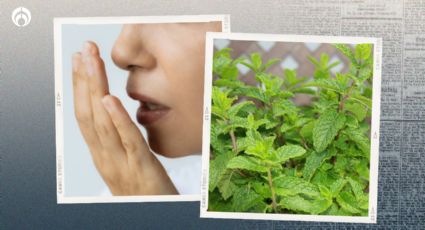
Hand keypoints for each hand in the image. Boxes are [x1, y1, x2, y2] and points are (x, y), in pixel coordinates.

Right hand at [72, 41, 176, 194]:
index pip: (86, 114)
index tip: (80, 60)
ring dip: (95, 88)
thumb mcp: (127, 161)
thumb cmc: (144, 190)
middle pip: (88, 112)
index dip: (80, 86)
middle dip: (84, 79)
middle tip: (84, 49)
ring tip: (91, 61)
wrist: (154, 216)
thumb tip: (116, 113)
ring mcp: (119, 163)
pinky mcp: (140, 167)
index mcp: (102, 154)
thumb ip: (121, 140)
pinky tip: (110, 98)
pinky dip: (117, 119)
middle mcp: (104, 157)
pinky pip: (127, 140)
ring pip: (102, 122)